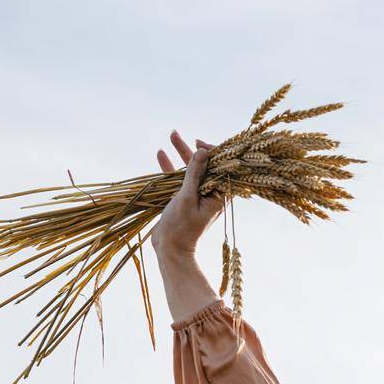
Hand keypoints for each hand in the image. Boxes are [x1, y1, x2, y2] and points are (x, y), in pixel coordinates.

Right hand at [150, 129, 225, 259]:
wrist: (169, 249)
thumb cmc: (181, 227)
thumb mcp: (186, 197)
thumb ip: (194, 174)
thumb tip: (203, 152)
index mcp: (220, 194)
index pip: (222, 167)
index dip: (213, 152)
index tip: (199, 144)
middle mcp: (212, 193)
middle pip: (205, 165)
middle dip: (194, 149)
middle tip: (180, 134)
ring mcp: (198, 195)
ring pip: (191, 169)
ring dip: (181, 153)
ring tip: (172, 135)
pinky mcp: (184, 198)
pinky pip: (179, 178)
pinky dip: (171, 167)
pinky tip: (162, 153)